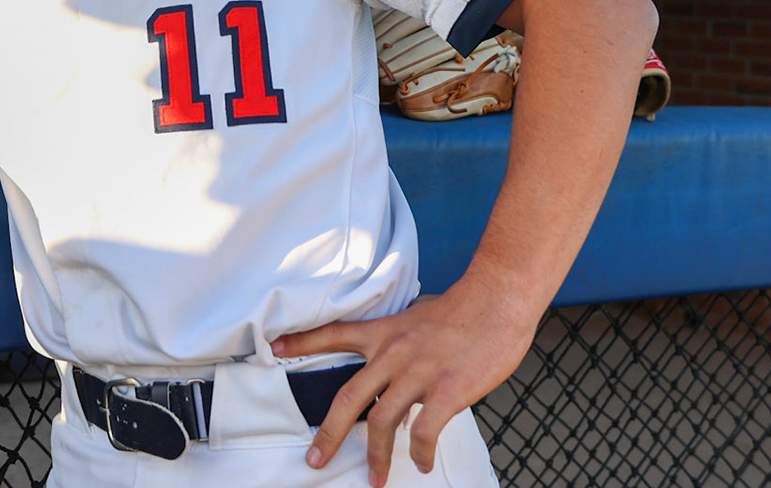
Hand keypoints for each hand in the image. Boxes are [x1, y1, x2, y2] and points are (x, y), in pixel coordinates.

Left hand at [271, 280, 538, 485]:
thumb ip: (400, 341)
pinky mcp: (446, 390)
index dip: (301, 342)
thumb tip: (394, 367)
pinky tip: (419, 462)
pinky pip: (423, 432)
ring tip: (375, 479)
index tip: (274, 348)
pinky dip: (418, 453)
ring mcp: (418, 373)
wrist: (496, 300)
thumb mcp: (418, 317)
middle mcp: (393, 353)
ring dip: (375, 457)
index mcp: (384, 332)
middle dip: (328, 434)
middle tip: (315, 460)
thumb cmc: (463, 310)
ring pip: (381, 422)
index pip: (333, 334)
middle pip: (348, 398)